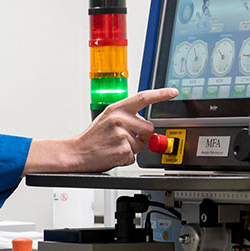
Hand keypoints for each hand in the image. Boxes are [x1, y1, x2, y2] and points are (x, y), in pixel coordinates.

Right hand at [25, 88, 177, 173]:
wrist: (76, 152)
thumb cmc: (92, 137)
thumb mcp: (107, 119)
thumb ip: (126, 117)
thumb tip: (145, 124)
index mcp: (116, 109)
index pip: (143, 97)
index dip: (160, 94)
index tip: (173, 92)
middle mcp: (119, 119)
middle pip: (148, 127)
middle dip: (141, 136)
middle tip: (124, 138)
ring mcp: (121, 135)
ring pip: (142, 144)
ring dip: (132, 149)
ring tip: (115, 146)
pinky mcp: (123, 150)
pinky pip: (134, 156)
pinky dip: (126, 158)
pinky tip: (113, 154)